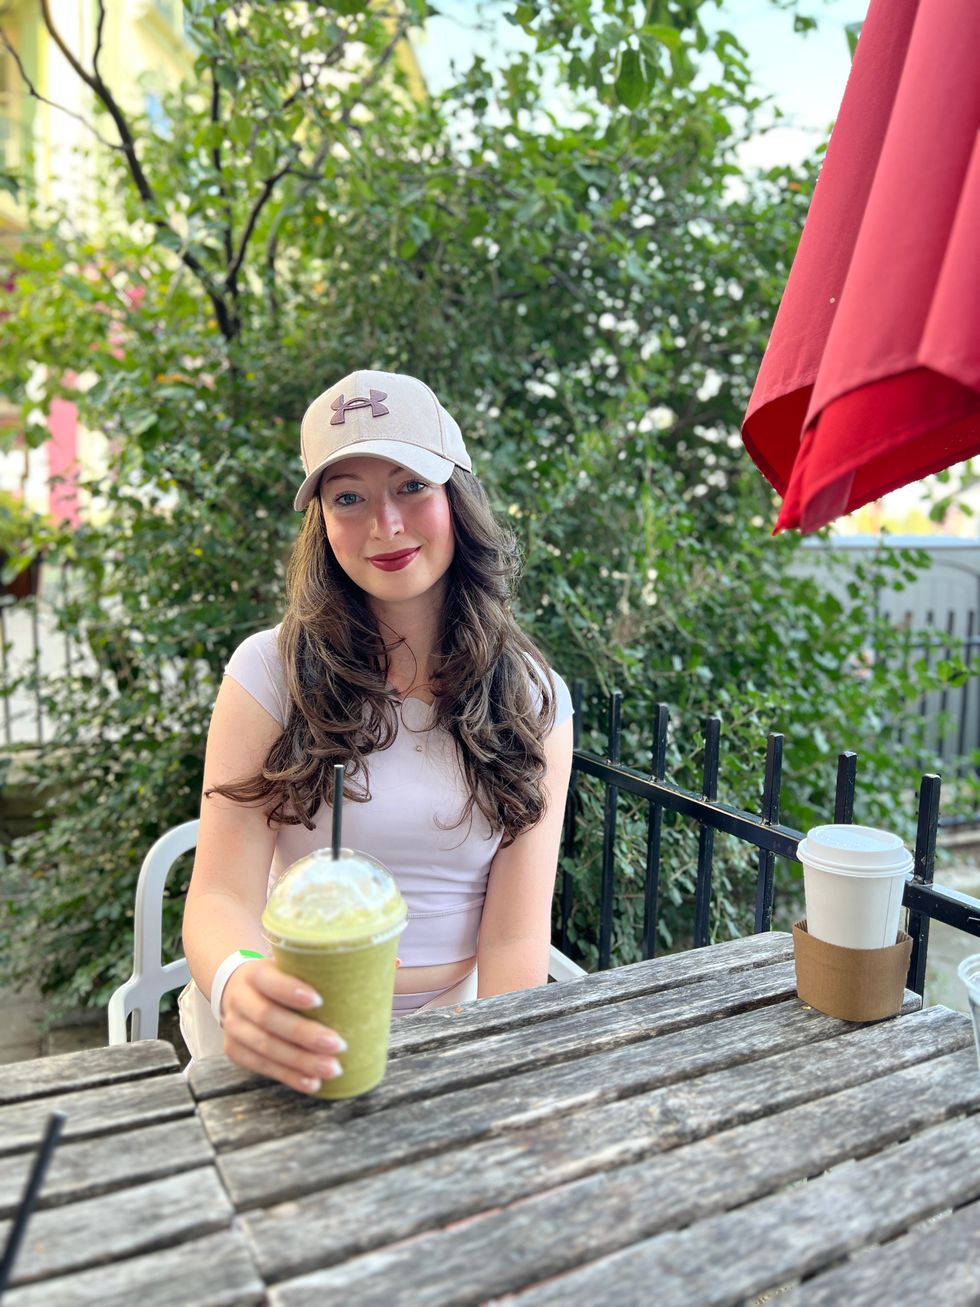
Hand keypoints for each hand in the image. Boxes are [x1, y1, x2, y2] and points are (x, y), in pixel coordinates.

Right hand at [220, 959, 344, 1095]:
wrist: (235, 992)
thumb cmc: (278, 980)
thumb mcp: (288, 967)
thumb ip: (317, 972)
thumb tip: (377, 973)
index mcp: (255, 973)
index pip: (269, 981)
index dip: (291, 991)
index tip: (319, 1001)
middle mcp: (240, 1000)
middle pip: (269, 1018)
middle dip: (305, 1034)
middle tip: (338, 1045)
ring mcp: (234, 1027)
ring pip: (266, 1047)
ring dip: (301, 1062)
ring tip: (332, 1069)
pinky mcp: (234, 1051)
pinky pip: (262, 1067)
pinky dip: (290, 1076)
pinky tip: (312, 1082)